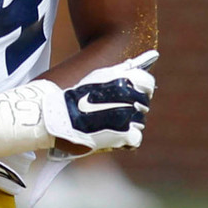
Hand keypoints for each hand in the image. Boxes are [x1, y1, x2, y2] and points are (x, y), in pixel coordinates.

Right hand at [42, 49, 158, 155]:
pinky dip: (126, 140)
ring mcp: (128, 116)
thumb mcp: (97, 77)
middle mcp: (129, 96)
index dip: (142, 90)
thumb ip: (118, 73)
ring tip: (110, 124)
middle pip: (144, 104)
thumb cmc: (76, 98)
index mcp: (123, 79)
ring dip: (128, 125)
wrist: (60, 118)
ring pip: (140, 122)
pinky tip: (112, 136)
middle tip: (116, 113)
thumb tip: (133, 67)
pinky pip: (136, 138)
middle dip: (133, 109)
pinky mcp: (125, 135)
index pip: (147, 82)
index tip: (136, 95)